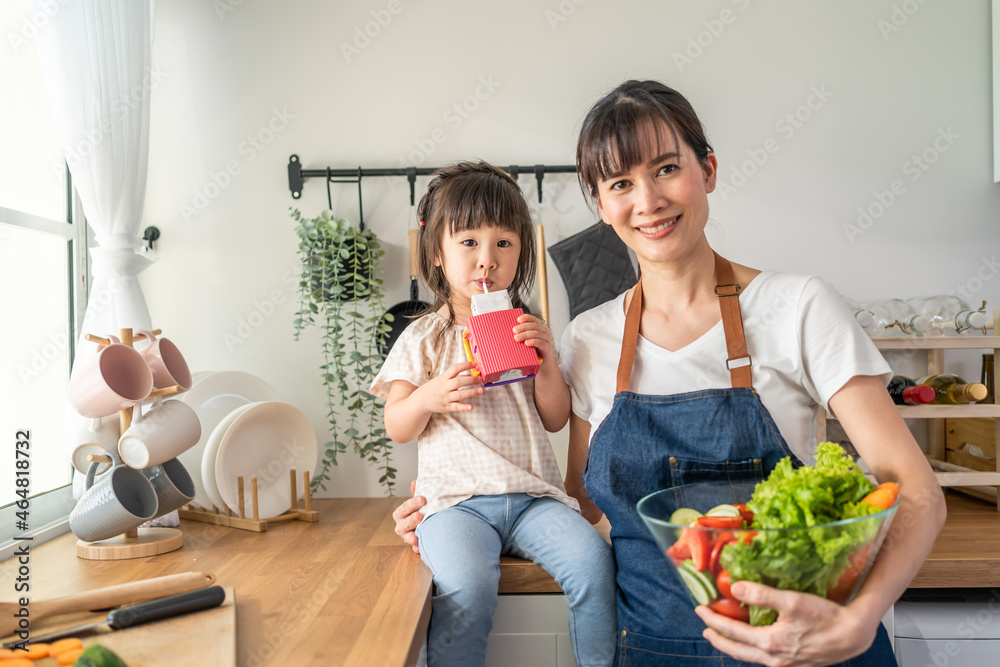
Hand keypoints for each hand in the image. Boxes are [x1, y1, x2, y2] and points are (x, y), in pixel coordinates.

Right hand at [393, 480, 425, 553]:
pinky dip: (417, 548)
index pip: (403, 508)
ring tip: (416, 537)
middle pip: (404, 523)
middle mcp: (401, 526)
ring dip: (411, 537)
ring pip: (407, 537)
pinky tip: (420, 548)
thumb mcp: (418, 502)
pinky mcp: (414, 546)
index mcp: (401, 514)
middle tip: (420, 516)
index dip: (412, 504)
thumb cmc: (420, 511)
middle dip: (412, 520)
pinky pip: (414, 549)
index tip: (422, 499)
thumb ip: (416, 493)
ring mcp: (406, 537)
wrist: (426, 525)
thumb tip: (415, 481)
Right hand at [416, 360, 482, 412]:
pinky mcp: (447, 407)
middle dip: (471, 380)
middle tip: (480, 379)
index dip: (465, 365)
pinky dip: (464, 407)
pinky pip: (456, 407)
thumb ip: (454, 377)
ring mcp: (446, 397)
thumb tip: (469, 374)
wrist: (421, 400)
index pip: (455, 369)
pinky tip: (471, 407)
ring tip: (481, 390)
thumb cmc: (434, 388)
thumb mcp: (442, 379)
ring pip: (459, 394)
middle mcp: (444, 387)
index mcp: (443, 378)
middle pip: (459, 382)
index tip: (474, 364)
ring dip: (471, 392)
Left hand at [513, 314, 555, 363]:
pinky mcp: (547, 348)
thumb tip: (510, 332)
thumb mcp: (527, 341)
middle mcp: (544, 332)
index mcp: (539, 328)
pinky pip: (540, 343)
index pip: (533, 319)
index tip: (518, 319)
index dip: (526, 317)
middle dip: (523, 327)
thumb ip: (522, 335)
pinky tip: (527, 343)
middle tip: (514, 330)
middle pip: (534, 325)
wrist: (543, 363)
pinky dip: (533, 342)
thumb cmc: (534, 351)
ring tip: (517, 338)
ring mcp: (546, 340)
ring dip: (525, 334)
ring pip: (537, 333)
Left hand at [695, 581, 878, 665]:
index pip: (732, 631)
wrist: (854, 635)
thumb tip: (735, 588)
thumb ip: (761, 594)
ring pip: (751, 658)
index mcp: (770, 643)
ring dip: (736, 647)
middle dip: (719, 639)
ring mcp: (786, 664)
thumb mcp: (791, 601)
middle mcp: (775, 659)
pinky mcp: (795, 664)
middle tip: (705, 630)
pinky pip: (766, 659)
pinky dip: (754, 651)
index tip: (700, 610)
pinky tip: (756, 643)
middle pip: (738, 651)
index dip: (713, 620)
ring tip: (726, 637)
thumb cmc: (826, 617)